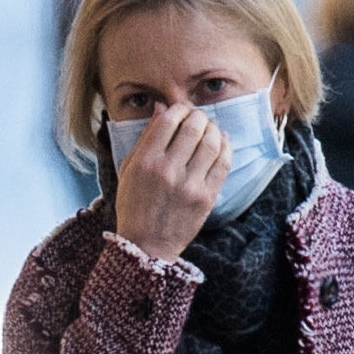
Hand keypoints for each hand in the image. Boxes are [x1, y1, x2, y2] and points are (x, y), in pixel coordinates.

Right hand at [107, 101, 228, 262]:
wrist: (146, 244)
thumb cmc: (134, 205)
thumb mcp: (128, 170)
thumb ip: (144, 138)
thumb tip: (161, 108)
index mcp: (145, 162)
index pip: (168, 121)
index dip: (178, 109)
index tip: (181, 110)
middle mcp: (168, 171)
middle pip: (193, 128)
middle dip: (198, 116)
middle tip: (198, 117)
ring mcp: (190, 184)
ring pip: (212, 142)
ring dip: (213, 128)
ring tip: (210, 127)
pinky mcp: (206, 197)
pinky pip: (223, 163)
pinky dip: (225, 146)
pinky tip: (221, 141)